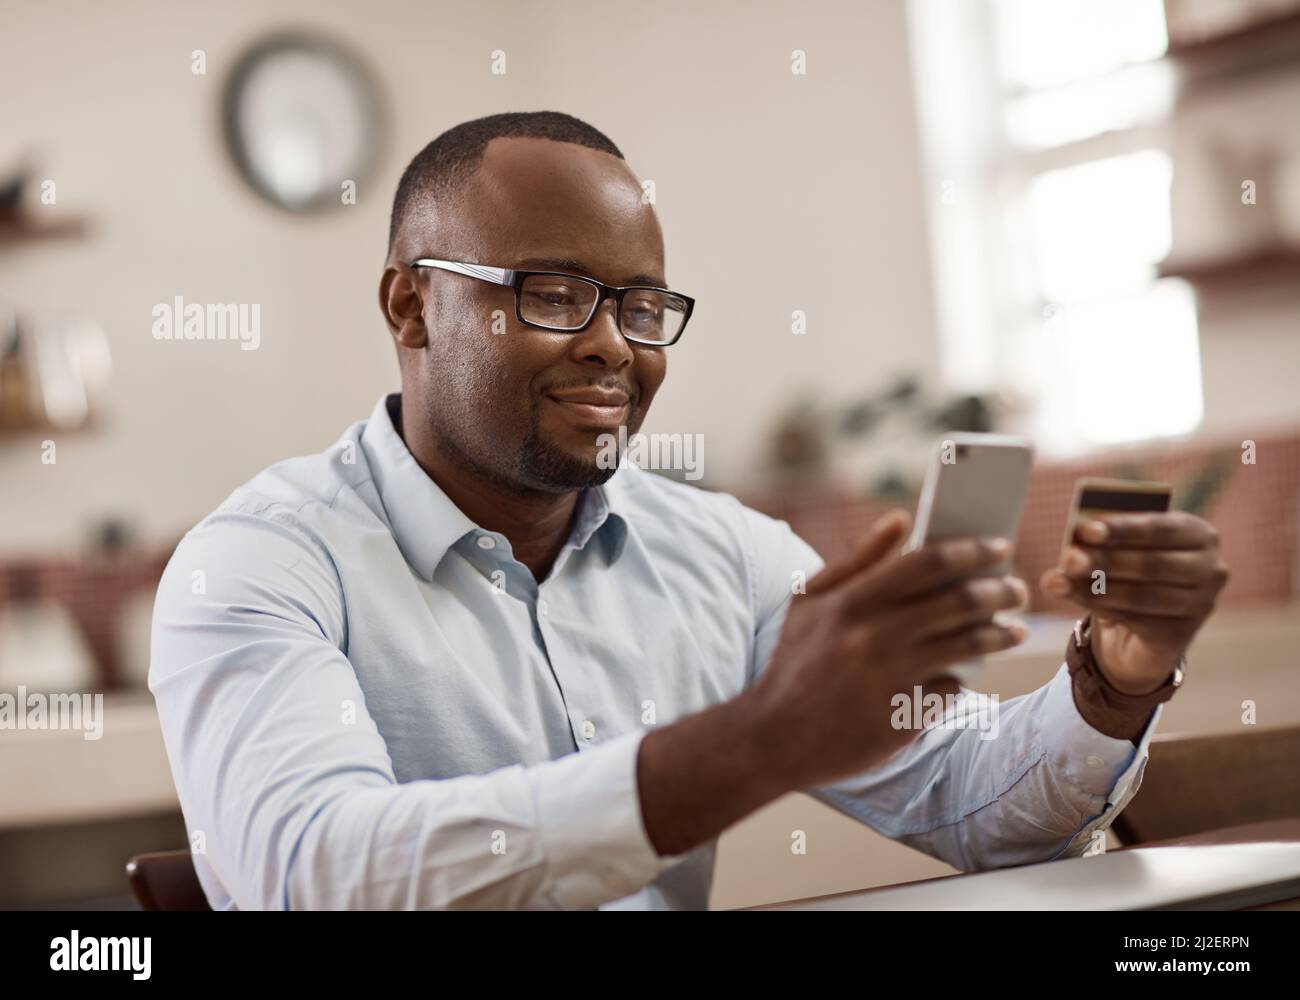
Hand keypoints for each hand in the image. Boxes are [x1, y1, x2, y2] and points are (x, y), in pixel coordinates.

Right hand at [745, 509, 1027, 790]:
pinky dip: (960, 679)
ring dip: (1000, 634)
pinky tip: (961, 674)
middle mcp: (875, 638)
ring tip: (1015, 630)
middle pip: (959, 602)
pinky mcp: (904, 718)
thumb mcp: (811, 601)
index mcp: (852, 602)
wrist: (775, 736)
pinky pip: (952, 689)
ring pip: (968, 646)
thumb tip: (901, 518)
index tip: (1000, 546)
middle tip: (1017, 590)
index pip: (927, 562)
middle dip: (1000, 591)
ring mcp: (892, 679)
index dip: (971, 550)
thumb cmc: (795, 659)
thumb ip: (858, 558)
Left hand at [1040, 511, 1228, 694]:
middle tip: (1066, 559)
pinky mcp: (1182, 634)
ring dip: (1094, 588)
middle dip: (1104, 561)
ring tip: (1058, 580)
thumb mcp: (1122, 549)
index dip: (1122, 529)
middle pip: (1151, 564)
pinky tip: (1071, 596)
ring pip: (1140, 595)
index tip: (1086, 530)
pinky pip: (1134, 619)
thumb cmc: (1130, 571)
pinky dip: (1098, 606)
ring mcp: (1202, 604)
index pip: (1160, 528)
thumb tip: (1073, 544)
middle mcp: (1211, 568)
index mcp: (1199, 533)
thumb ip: (1106, 540)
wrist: (1140, 626)